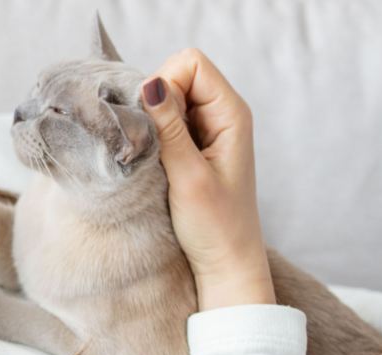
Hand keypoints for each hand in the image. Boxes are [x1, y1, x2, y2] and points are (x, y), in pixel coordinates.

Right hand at [141, 48, 272, 308]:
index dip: (166, 83)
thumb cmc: (215, 226)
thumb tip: (150, 85)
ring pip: (167, 99)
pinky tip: (155, 163)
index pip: (190, 63)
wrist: (226, 264)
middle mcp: (222, 114)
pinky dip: (154, 136)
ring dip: (153, 123)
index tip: (157, 125)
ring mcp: (207, 129)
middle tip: (154, 146)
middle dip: (155, 102)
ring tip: (155, 159)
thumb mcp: (188, 176)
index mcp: (232, 114)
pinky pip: (166, 122)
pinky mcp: (193, 146)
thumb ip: (169, 129)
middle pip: (177, 75)